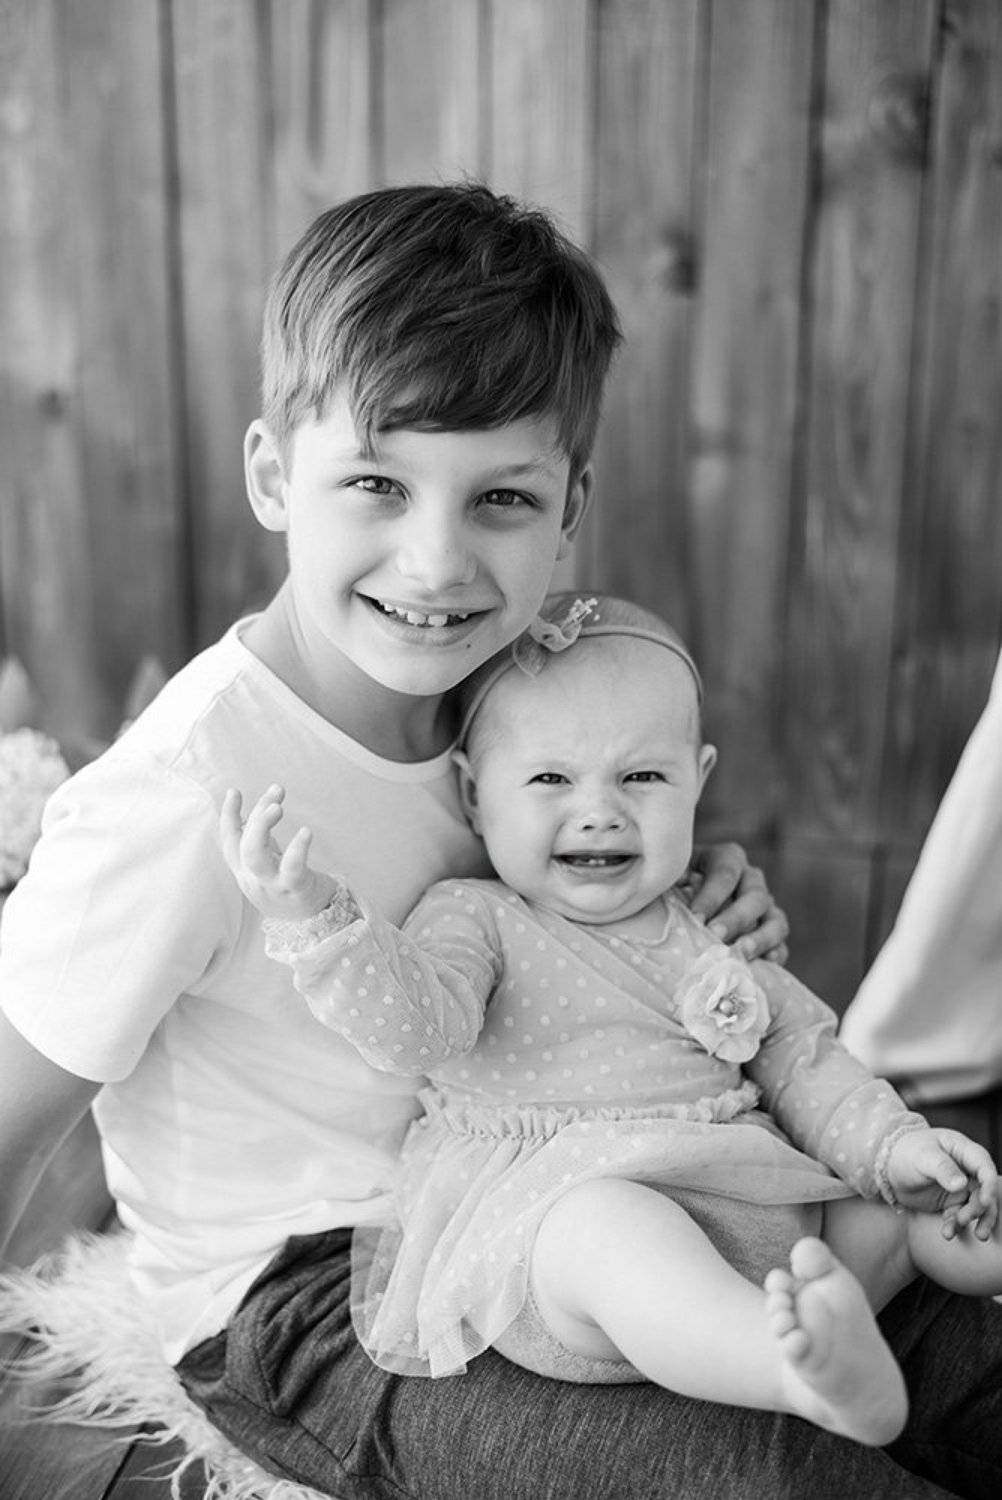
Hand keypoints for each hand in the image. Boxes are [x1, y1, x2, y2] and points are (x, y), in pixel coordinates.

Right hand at [219, 785, 337, 921]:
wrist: (313, 926)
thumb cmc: (291, 889)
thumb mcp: (272, 865)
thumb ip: (264, 843)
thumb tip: (260, 812)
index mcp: (246, 872)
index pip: (230, 842)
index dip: (228, 816)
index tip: (234, 791)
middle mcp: (253, 880)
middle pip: (244, 845)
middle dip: (255, 817)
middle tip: (276, 795)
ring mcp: (272, 887)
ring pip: (256, 856)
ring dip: (262, 826)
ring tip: (278, 806)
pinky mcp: (294, 891)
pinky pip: (292, 869)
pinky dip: (297, 848)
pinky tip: (306, 831)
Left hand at [679, 843, 789, 963]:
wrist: (684, 900)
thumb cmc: (673, 886)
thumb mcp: (671, 874)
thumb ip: (669, 878)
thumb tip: (661, 887)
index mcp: (727, 858)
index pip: (725, 873)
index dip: (712, 896)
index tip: (696, 917)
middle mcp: (751, 880)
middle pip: (754, 897)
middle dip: (735, 918)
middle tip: (715, 935)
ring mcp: (766, 907)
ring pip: (776, 920)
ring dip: (760, 938)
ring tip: (741, 952)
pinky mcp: (772, 933)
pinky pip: (782, 944)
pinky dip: (775, 954)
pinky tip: (765, 964)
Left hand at [886, 1128, 998, 1240]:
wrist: (888, 1169)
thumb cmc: (906, 1153)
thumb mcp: (922, 1157)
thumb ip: (942, 1168)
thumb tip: (962, 1184)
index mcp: (962, 1150)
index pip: (984, 1166)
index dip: (989, 1183)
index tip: (984, 1200)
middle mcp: (967, 1169)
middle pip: (984, 1190)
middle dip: (981, 1209)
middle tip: (967, 1220)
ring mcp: (961, 1187)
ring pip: (976, 1207)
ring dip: (971, 1220)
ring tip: (955, 1229)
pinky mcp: (952, 1203)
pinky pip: (959, 1216)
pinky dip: (955, 1225)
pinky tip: (946, 1233)